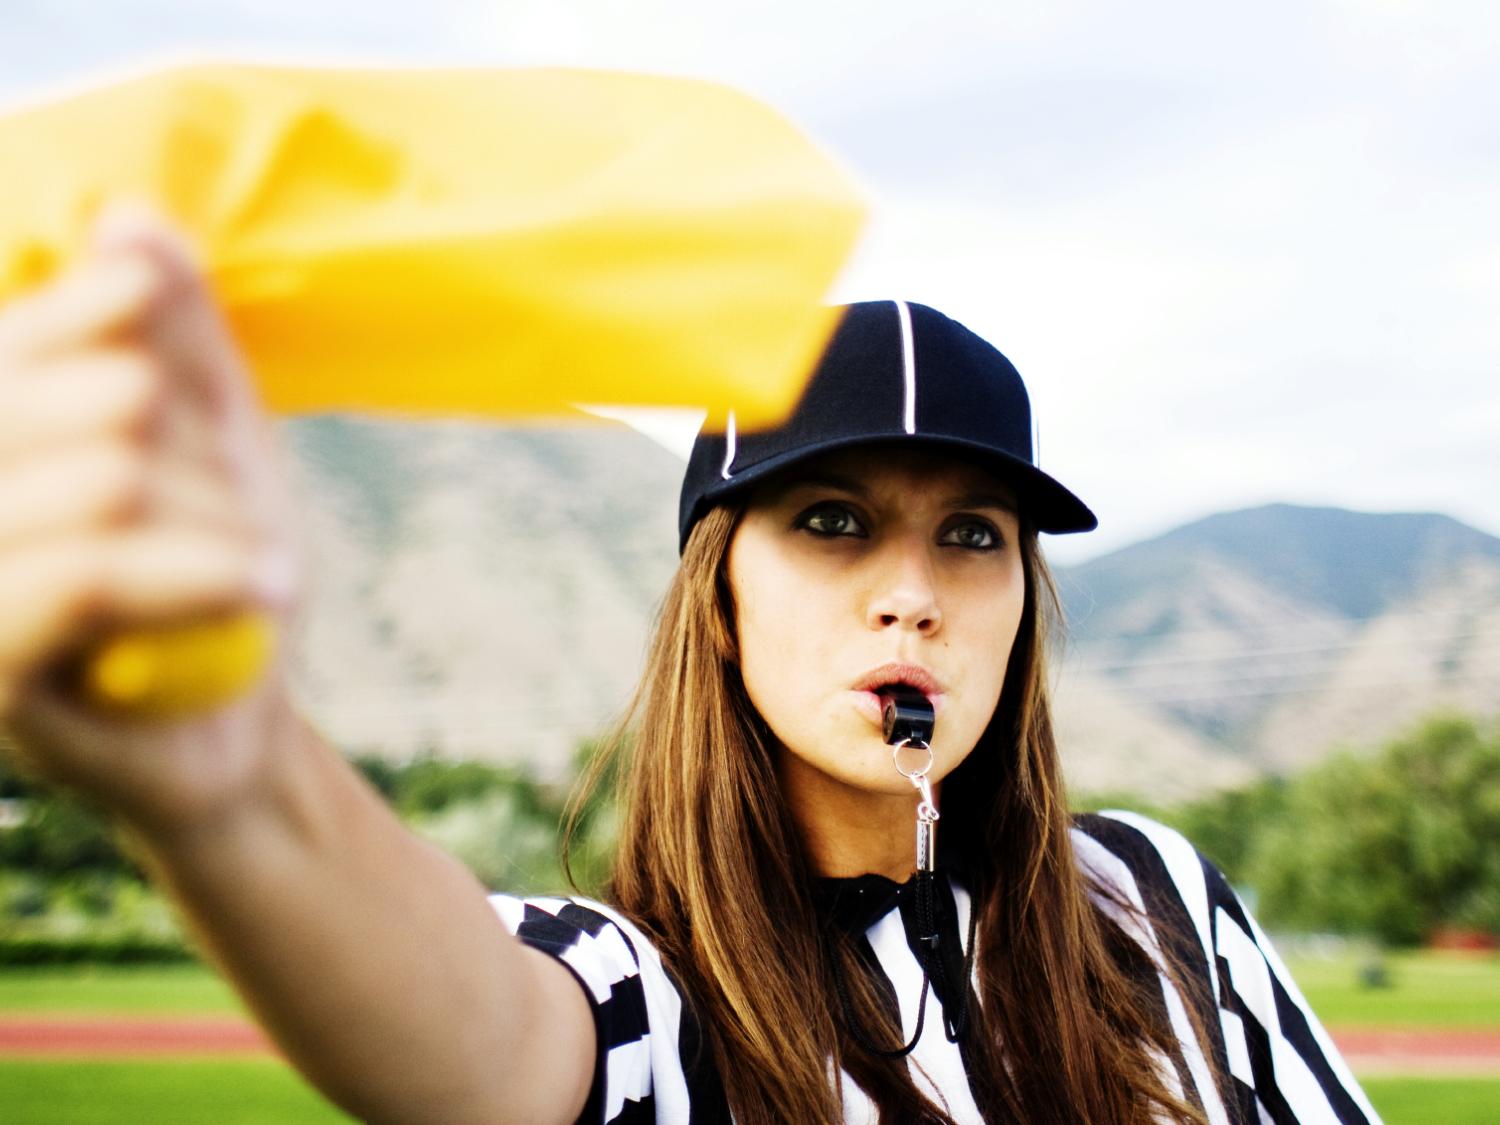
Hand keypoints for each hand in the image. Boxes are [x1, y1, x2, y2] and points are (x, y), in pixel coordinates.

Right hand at [0, 204, 302, 835]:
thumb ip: (174, 337)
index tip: (166, 358)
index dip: (113, 320)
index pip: (33, 337)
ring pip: (113, 476)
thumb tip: (127, 215)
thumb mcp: (218, 441)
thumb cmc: (218, 578)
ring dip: (224, 525)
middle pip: (104, 399)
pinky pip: (94, 570)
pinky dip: (204, 572)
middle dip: (209, 459)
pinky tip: (265, 587)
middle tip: (238, 524)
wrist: (230, 733)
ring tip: (252, 573)